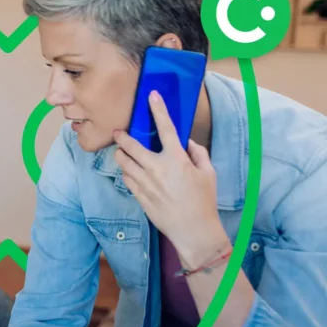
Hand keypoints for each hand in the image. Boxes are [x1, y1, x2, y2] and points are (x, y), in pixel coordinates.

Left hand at [113, 90, 228, 267]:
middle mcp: (157, 168)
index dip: (158, 109)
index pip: (166, 128)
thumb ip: (198, 153)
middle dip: (122, 136)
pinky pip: (126, 179)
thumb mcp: (208, 173)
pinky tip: (129, 170)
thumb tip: (187, 143)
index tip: (151, 96)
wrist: (193, 231)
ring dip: (121, 154)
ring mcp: (145, 183)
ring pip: (123, 162)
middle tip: (119, 132)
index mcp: (176, 159)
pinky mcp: (139, 196)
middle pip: (130, 146)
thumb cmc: (204, 201)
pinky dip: (126, 171)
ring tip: (122, 151)